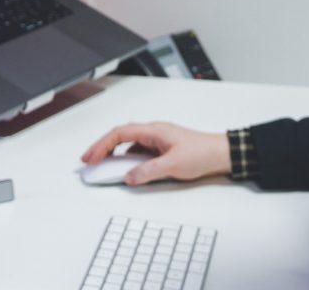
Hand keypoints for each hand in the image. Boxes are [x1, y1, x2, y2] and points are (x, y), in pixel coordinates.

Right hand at [81, 122, 230, 185]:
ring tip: (102, 166)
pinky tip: (126, 170)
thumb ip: (149, 171)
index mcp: (153, 131)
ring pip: (128, 144)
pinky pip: (138, 152)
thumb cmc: (202, 152)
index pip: (119, 134)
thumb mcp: (173, 164)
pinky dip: (127, 159)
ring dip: (114, 153)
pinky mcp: (162, 149)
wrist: (221, 153)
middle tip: (88, 160)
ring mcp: (157, 141)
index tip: (91, 158)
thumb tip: (129, 176)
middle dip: (101, 147)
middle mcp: (153, 133)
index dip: (101, 145)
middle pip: (120, 136)